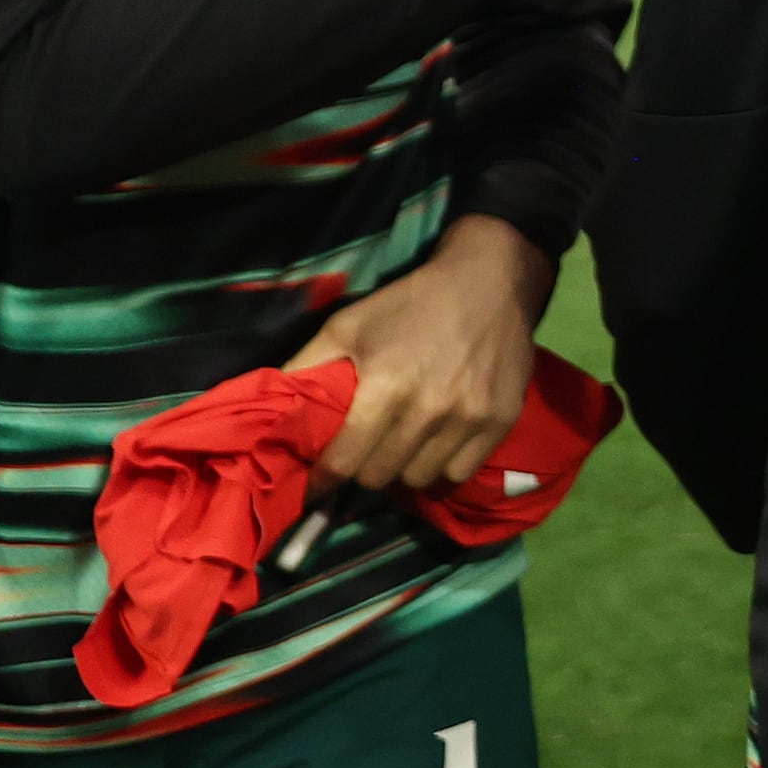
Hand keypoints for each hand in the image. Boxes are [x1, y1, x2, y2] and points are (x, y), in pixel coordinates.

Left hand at [296, 216, 548, 494]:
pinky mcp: (499, 422)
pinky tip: (435, 448)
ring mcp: (468, 419)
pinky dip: (442, 468)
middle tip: (363, 455)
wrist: (489, 282)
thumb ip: (306, 367)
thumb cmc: (409, 304)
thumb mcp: (346, 325)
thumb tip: (268, 407)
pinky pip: (460, 473)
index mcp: (385, 387)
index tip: (317, 485)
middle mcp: (428, 411)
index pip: (344, 462)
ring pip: (420, 480)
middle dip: (364, 470)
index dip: (323, 480)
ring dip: (403, 471)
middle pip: (380, 477)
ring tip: (400, 451)